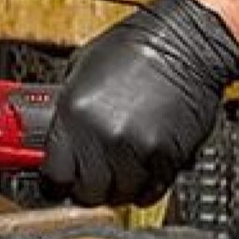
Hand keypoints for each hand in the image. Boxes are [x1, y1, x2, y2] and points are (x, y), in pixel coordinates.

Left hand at [41, 0, 238, 205]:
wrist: (184, 42)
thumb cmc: (136, 47)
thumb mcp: (81, 68)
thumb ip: (66, 108)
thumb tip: (56, 135)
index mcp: (74, 112)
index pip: (54, 174)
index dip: (55, 182)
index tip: (59, 182)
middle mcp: (102, 135)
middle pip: (86, 192)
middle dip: (86, 188)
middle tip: (91, 176)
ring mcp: (136, 149)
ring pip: (119, 196)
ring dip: (117, 188)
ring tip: (119, 171)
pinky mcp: (167, 157)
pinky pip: (150, 191)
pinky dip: (145, 187)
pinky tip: (142, 171)